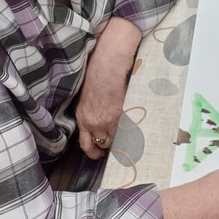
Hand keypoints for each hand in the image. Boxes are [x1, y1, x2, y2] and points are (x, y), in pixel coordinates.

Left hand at [76, 17, 141, 158]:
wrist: (107, 64)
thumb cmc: (98, 74)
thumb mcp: (89, 96)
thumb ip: (93, 110)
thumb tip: (102, 118)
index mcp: (82, 116)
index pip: (85, 143)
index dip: (92, 152)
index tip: (98, 154)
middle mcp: (92, 122)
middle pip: (102, 144)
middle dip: (109, 147)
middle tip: (116, 148)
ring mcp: (107, 120)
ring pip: (115, 139)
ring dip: (121, 138)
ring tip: (128, 136)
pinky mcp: (120, 114)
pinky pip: (126, 130)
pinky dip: (130, 131)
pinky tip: (135, 128)